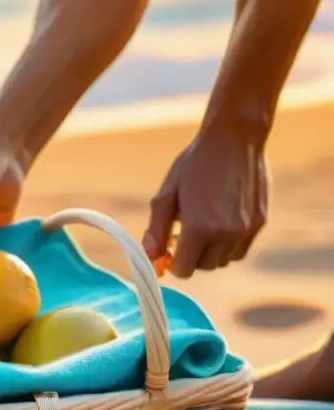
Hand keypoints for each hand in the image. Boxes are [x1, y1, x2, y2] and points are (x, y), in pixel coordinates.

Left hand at [142, 127, 267, 277]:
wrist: (234, 139)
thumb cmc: (194, 164)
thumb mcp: (167, 194)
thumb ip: (156, 230)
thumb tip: (150, 257)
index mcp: (199, 229)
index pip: (183, 270)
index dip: (173, 262)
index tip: (171, 247)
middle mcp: (225, 234)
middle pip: (203, 267)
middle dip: (192, 256)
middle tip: (186, 233)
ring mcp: (246, 230)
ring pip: (224, 260)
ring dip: (212, 251)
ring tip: (205, 225)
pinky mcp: (260, 222)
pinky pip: (241, 249)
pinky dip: (229, 244)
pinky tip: (222, 222)